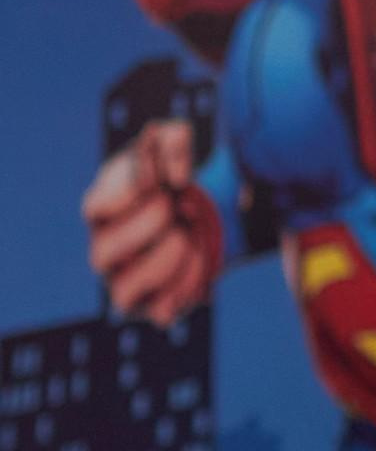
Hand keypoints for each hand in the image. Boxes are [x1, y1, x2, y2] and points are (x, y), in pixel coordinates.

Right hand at [82, 119, 220, 324]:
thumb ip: (173, 139)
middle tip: (175, 206)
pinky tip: (198, 258)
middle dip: (148, 226)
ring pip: (124, 292)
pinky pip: (161, 311)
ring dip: (167, 258)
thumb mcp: (175, 144)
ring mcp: (125, 282)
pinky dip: (185, 285)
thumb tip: (175, 177)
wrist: (204, 212)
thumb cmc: (174, 178)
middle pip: (102, 254)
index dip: (129, 194)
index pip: (95, 208)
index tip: (158, 181)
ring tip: (188, 234)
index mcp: (103, 210)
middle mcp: (106, 251)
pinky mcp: (153, 306)